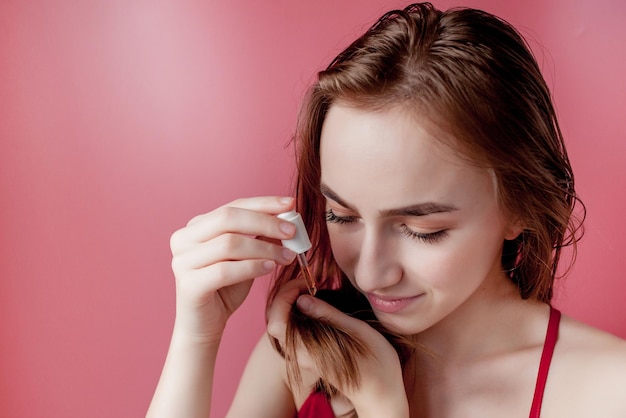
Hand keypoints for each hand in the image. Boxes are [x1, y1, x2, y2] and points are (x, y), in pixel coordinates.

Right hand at [169, 196, 297, 344]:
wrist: (204, 325)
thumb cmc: (225, 287)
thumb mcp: (246, 257)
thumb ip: (260, 237)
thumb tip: (287, 219)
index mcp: (196, 227)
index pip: (232, 206)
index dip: (263, 204)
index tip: (290, 204)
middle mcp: (183, 239)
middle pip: (228, 218)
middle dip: (265, 222)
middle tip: (291, 232)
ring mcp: (182, 261)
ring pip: (229, 244)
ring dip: (264, 248)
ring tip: (286, 256)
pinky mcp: (188, 284)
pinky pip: (225, 270)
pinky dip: (252, 267)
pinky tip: (269, 268)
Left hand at [266, 281, 409, 416]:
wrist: (381, 396)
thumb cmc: (377, 365)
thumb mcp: (358, 332)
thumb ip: (329, 315)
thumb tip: (302, 299)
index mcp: (310, 349)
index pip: (275, 323)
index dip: (282, 298)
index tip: (303, 283)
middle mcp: (302, 355)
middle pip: (275, 322)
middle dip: (285, 296)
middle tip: (307, 282)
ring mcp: (305, 357)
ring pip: (283, 326)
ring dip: (291, 303)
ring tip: (312, 289)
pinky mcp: (310, 357)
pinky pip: (293, 332)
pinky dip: (298, 313)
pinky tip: (317, 304)